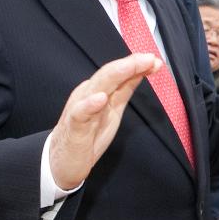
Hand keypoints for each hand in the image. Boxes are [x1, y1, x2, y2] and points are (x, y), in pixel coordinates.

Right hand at [50, 54, 159, 189]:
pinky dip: (89, 105)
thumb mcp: (114, 108)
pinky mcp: (73, 128)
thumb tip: (144, 69)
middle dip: (129, 65)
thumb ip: (126, 88)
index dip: (136, 65)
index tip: (156, 61)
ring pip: (95, 88)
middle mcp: (88, 94)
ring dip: (113, 75)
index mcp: (99, 90)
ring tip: (131, 67)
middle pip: (108, 74)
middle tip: (149, 58)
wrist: (62, 161)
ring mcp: (79, 109)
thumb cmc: (88, 134)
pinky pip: (80, 114)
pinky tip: (101, 98)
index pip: (118, 72)